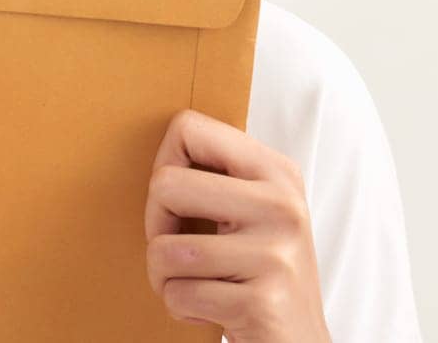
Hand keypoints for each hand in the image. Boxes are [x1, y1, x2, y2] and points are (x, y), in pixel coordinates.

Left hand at [143, 109, 331, 341]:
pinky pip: (178, 294)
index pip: (189, 128)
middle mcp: (282, 205)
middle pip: (165, 185)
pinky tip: (213, 310)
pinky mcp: (262, 300)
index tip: (175, 200)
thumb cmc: (262, 274)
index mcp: (276, 172)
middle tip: (182, 250)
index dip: (164, 165)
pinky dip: (182, 308)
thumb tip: (162, 146)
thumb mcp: (253, 211)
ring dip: (165, 278)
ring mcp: (275, 253)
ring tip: (198, 284)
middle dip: (156, 226)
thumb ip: (217, 175)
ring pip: (163, 249)